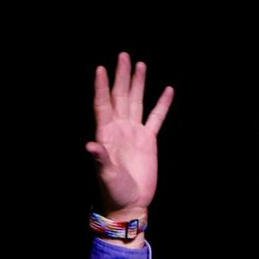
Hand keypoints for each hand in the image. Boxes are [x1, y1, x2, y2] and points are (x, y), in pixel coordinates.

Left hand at [86, 53, 173, 217]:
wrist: (130, 203)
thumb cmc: (114, 191)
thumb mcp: (106, 175)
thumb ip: (101, 159)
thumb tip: (91, 145)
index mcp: (106, 134)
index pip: (103, 105)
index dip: (102, 87)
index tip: (101, 69)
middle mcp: (119, 129)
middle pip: (120, 97)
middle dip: (122, 76)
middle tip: (123, 55)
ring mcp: (134, 132)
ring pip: (136, 102)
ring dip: (138, 84)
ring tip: (140, 64)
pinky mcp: (148, 140)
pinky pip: (156, 117)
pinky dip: (162, 104)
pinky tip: (167, 90)